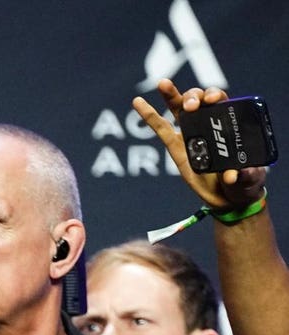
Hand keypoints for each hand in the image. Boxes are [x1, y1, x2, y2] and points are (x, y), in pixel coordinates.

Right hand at [133, 78, 267, 209]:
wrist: (228, 198)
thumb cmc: (244, 183)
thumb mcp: (250, 178)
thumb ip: (244, 175)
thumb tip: (233, 176)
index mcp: (229, 125)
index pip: (221, 102)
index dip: (215, 96)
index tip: (212, 100)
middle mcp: (210, 125)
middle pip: (200, 101)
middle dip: (194, 97)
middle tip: (192, 106)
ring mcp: (191, 134)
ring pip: (179, 109)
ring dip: (171, 95)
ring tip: (163, 84)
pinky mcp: (176, 147)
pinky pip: (160, 129)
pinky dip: (148, 115)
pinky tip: (138, 101)